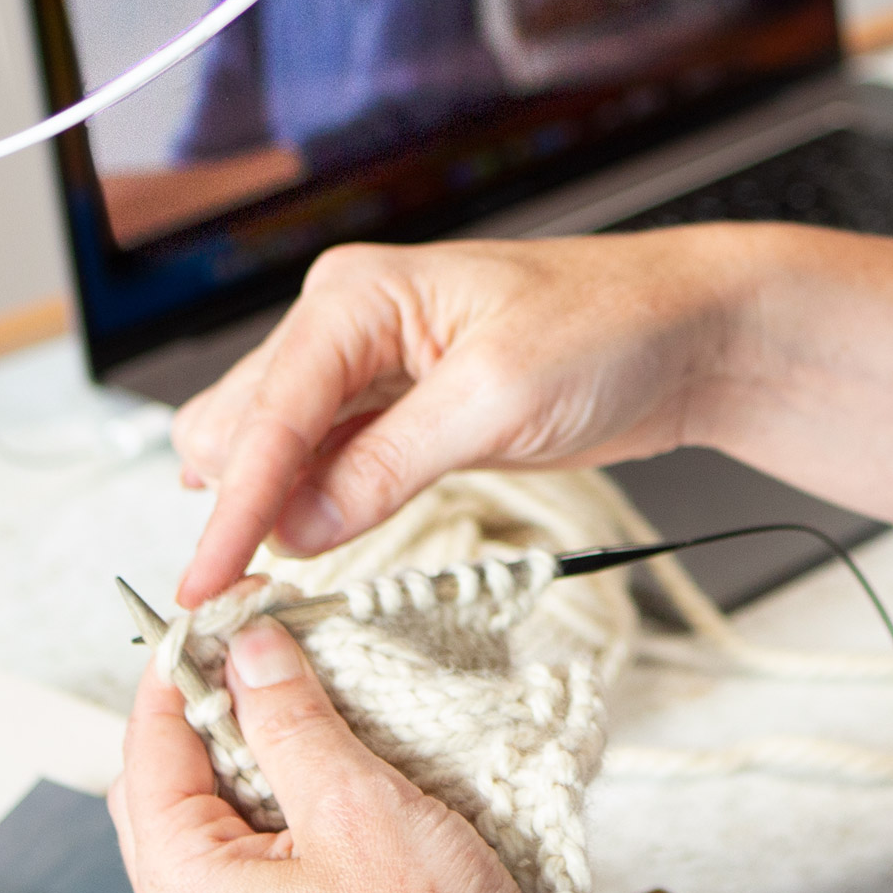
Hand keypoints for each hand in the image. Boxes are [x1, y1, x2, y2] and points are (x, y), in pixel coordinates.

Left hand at [110, 614, 669, 892]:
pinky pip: (266, 882)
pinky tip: (357, 796)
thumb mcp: (360, 807)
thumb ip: (291, 720)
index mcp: (182, 892)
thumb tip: (249, 652)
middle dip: (223, 713)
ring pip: (225, 837)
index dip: (188, 662)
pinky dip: (297, 823)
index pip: (148, 747)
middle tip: (284, 647)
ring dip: (267, 767)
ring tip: (331, 712)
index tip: (234, 604)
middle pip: (174, 792)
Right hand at [169, 230, 754, 605]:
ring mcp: (373, 370)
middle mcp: (349, 324)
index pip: (268, 410)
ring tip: (264, 585)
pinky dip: (311, 510)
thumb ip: (390, 462)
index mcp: (358, 295)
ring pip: (274, 448)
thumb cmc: (612, 326)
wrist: (689, 333)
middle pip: (242, 424)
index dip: (230, 504)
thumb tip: (300, 528)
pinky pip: (326, 466)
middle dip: (231, 504)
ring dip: (265, 511)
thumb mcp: (500, 397)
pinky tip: (311, 550)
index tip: (203, 582)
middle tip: (232, 598)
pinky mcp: (404, 415)